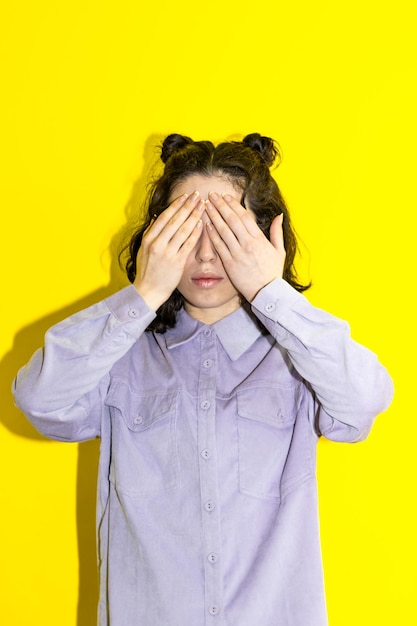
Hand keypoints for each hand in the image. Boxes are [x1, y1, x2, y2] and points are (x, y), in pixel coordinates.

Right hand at [133, 192, 204, 309]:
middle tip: (198, 195)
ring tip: (202, 206)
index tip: (185, 196)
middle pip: (175, 220)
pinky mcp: (177, 263)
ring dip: (194, 216)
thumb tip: (155, 217)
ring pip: (183, 230)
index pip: (163, 217)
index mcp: (148, 239)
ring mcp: (167, 253)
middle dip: (187, 206)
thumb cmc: (147, 271)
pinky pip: (188, 244)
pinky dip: (195, 233)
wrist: (148, 291)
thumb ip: (150, 233)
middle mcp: (157, 244)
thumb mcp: (143, 250)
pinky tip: (202, 224)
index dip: (176, 205)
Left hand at [206, 192, 285, 301]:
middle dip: (221, 206)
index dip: (234, 205)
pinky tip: (206, 225)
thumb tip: (279, 215)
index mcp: (260, 239)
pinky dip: (212, 235)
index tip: (225, 196)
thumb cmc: (273, 272)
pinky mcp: (229, 264)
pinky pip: (219, 247)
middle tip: (211, 195)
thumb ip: (277, 232)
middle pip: (232, 220)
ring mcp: (238, 254)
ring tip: (206, 206)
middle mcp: (248, 244)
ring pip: (223, 231)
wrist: (267, 293)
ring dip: (214, 217)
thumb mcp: (279, 251)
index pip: (244, 217)